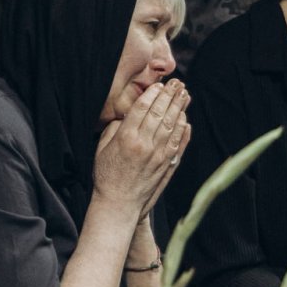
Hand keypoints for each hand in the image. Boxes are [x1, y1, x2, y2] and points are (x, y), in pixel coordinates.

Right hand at [93, 78, 190, 218]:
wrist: (119, 204)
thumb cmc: (106, 175)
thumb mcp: (102, 149)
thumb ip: (114, 129)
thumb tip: (128, 116)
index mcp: (126, 138)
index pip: (142, 109)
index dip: (152, 95)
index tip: (159, 85)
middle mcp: (144, 145)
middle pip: (160, 113)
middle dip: (169, 96)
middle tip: (177, 83)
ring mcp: (158, 155)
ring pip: (172, 126)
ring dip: (180, 108)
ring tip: (184, 95)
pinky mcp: (167, 165)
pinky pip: (178, 143)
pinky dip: (183, 130)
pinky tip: (185, 119)